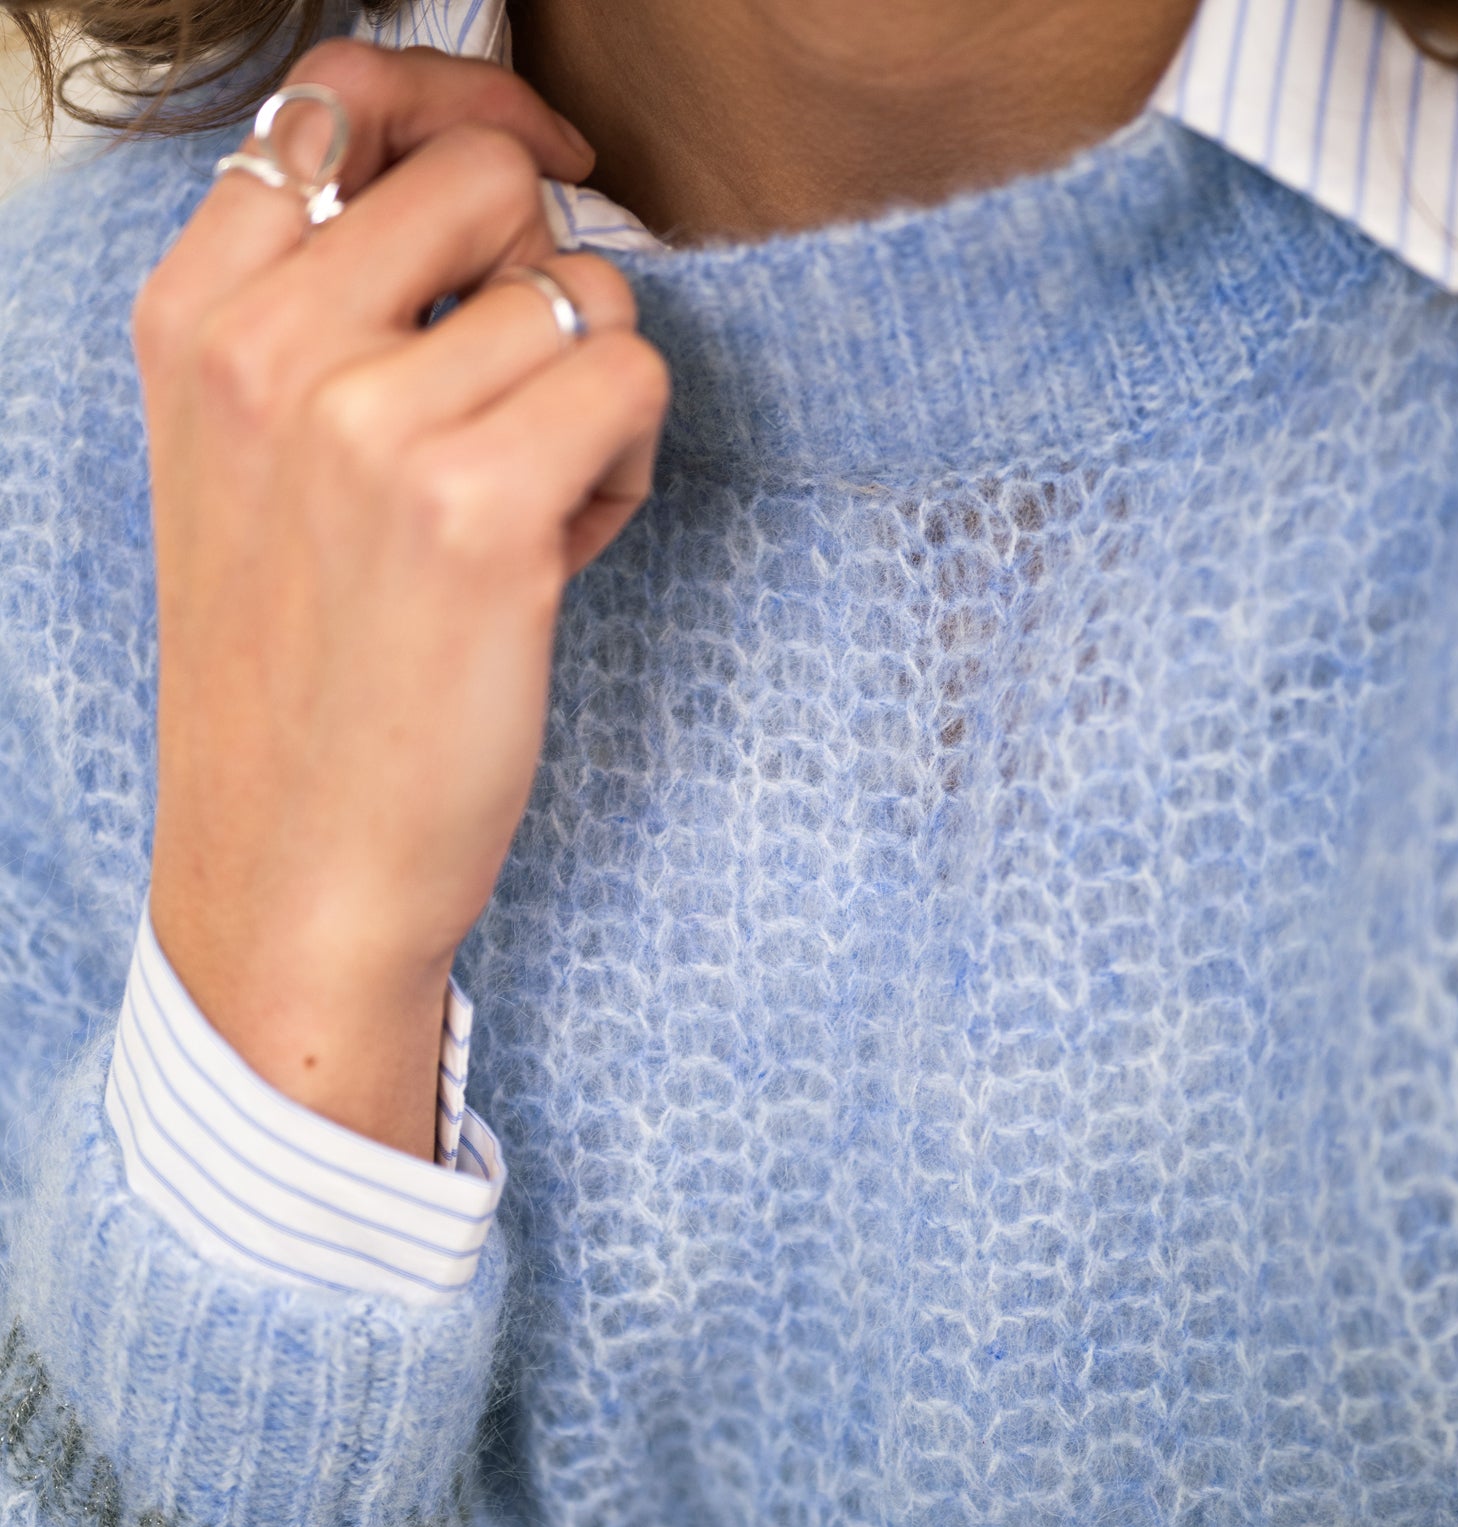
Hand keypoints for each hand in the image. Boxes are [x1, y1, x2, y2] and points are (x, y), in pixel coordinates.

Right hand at [135, 41, 669, 1157]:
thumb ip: (331, 316)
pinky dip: (628, 467)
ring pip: (587, 296)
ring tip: (533, 512)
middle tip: (526, 407)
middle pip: (493, 181)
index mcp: (195, 319)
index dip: (469, 114)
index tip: (540, 165)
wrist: (298, 866)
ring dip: (594, 399)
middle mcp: (266, 347)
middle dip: (550, 282)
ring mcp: (365, 422)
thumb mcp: (257, 463)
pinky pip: (632, 383)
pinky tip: (567, 551)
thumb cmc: (306, 675)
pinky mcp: (476, 508)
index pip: (340, 98)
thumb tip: (500, 199)